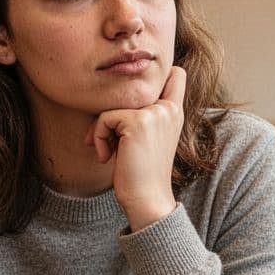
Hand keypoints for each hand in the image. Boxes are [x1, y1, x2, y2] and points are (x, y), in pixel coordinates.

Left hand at [87, 66, 185, 229]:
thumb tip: (115, 98)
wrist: (147, 199)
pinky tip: (107, 156)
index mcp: (175, 112)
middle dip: (111, 115)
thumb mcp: (150, 139)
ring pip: (113, 106)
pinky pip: (105, 118)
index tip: (142, 88)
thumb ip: (146, 115)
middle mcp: (168, 109)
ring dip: (102, 130)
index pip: (176, 75)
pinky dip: (98, 137)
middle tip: (108, 140)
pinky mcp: (137, 122)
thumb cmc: (142, 173)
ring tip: (109, 152)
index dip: (159, 75)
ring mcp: (155, 113)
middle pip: (128, 91)